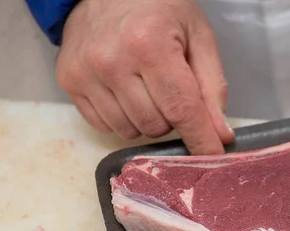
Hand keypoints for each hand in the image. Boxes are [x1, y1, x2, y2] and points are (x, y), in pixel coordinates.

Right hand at [56, 0, 233, 153]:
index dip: (201, 139)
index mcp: (150, 46)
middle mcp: (112, 62)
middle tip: (171, 89)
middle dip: (173, 118)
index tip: (213, 157)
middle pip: (157, 126)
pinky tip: (126, 91)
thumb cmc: (159, 8)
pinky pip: (105, 126)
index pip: (181, 109)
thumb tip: (220, 134)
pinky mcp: (69, 82)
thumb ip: (212, 87)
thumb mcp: (198, 37)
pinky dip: (123, 118)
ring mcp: (85, 73)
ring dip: (148, 120)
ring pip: (130, 131)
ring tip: (147, 87)